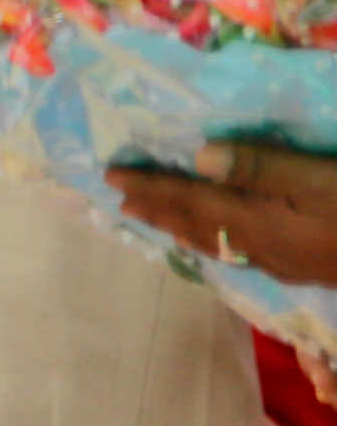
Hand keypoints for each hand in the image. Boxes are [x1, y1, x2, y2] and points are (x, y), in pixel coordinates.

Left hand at [113, 139, 336, 288]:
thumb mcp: (321, 179)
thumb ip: (262, 167)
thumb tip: (199, 156)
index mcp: (257, 220)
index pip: (189, 200)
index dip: (149, 186)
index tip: (111, 175)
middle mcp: (261, 246)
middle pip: (196, 225)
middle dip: (158, 210)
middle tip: (121, 200)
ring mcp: (285, 262)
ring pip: (220, 244)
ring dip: (184, 229)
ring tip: (158, 221)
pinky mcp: (307, 269)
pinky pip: (246, 255)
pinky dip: (222, 244)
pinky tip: (228, 244)